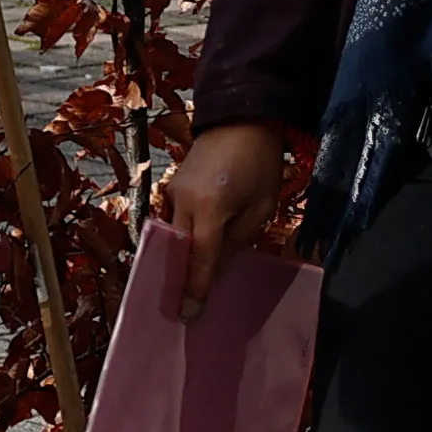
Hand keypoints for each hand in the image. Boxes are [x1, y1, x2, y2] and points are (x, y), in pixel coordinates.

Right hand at [160, 122, 293, 310]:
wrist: (240, 117)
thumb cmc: (260, 162)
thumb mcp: (261, 206)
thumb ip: (237, 240)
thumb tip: (217, 268)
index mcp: (210, 207)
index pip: (199, 258)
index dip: (195, 289)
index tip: (189, 315)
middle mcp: (183, 201)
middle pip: (176, 251)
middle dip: (178, 279)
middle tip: (180, 309)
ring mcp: (172, 192)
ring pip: (171, 237)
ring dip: (177, 260)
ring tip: (184, 284)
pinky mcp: (172, 185)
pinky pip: (172, 221)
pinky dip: (179, 240)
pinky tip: (187, 253)